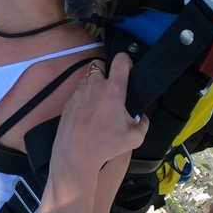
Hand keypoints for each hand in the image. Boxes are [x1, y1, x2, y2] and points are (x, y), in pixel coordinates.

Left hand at [54, 54, 149, 175]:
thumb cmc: (107, 144)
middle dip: (107, 70)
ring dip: (95, 84)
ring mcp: (78, 92)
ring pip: (87, 78)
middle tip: (113, 86)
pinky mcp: (68, 101)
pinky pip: (79, 92)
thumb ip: (143, 123)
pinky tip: (89, 113)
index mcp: (113, 89)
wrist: (76, 153)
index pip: (120, 60)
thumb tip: (142, 117)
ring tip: (102, 102)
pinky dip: (85, 97)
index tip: (129, 69)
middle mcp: (94, 85)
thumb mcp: (135, 137)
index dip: (126, 60)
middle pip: (99, 64)